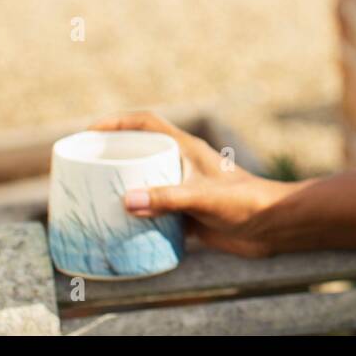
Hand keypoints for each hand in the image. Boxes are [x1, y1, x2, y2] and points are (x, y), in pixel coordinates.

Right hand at [87, 111, 293, 257]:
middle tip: (82, 172)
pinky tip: (117, 233)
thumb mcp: (204, 197)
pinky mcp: (188, 215)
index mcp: (186, 149)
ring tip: (91, 202)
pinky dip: (136, 221)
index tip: (89, 132)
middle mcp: (182, 166)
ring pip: (145, 184)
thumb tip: (126, 201)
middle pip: (141, 154)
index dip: (117, 122)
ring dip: (122, 191)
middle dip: (112, 159)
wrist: (273, 226)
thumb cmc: (246, 202)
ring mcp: (184, 190)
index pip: (147, 124)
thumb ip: (168, 198)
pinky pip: (155, 214)